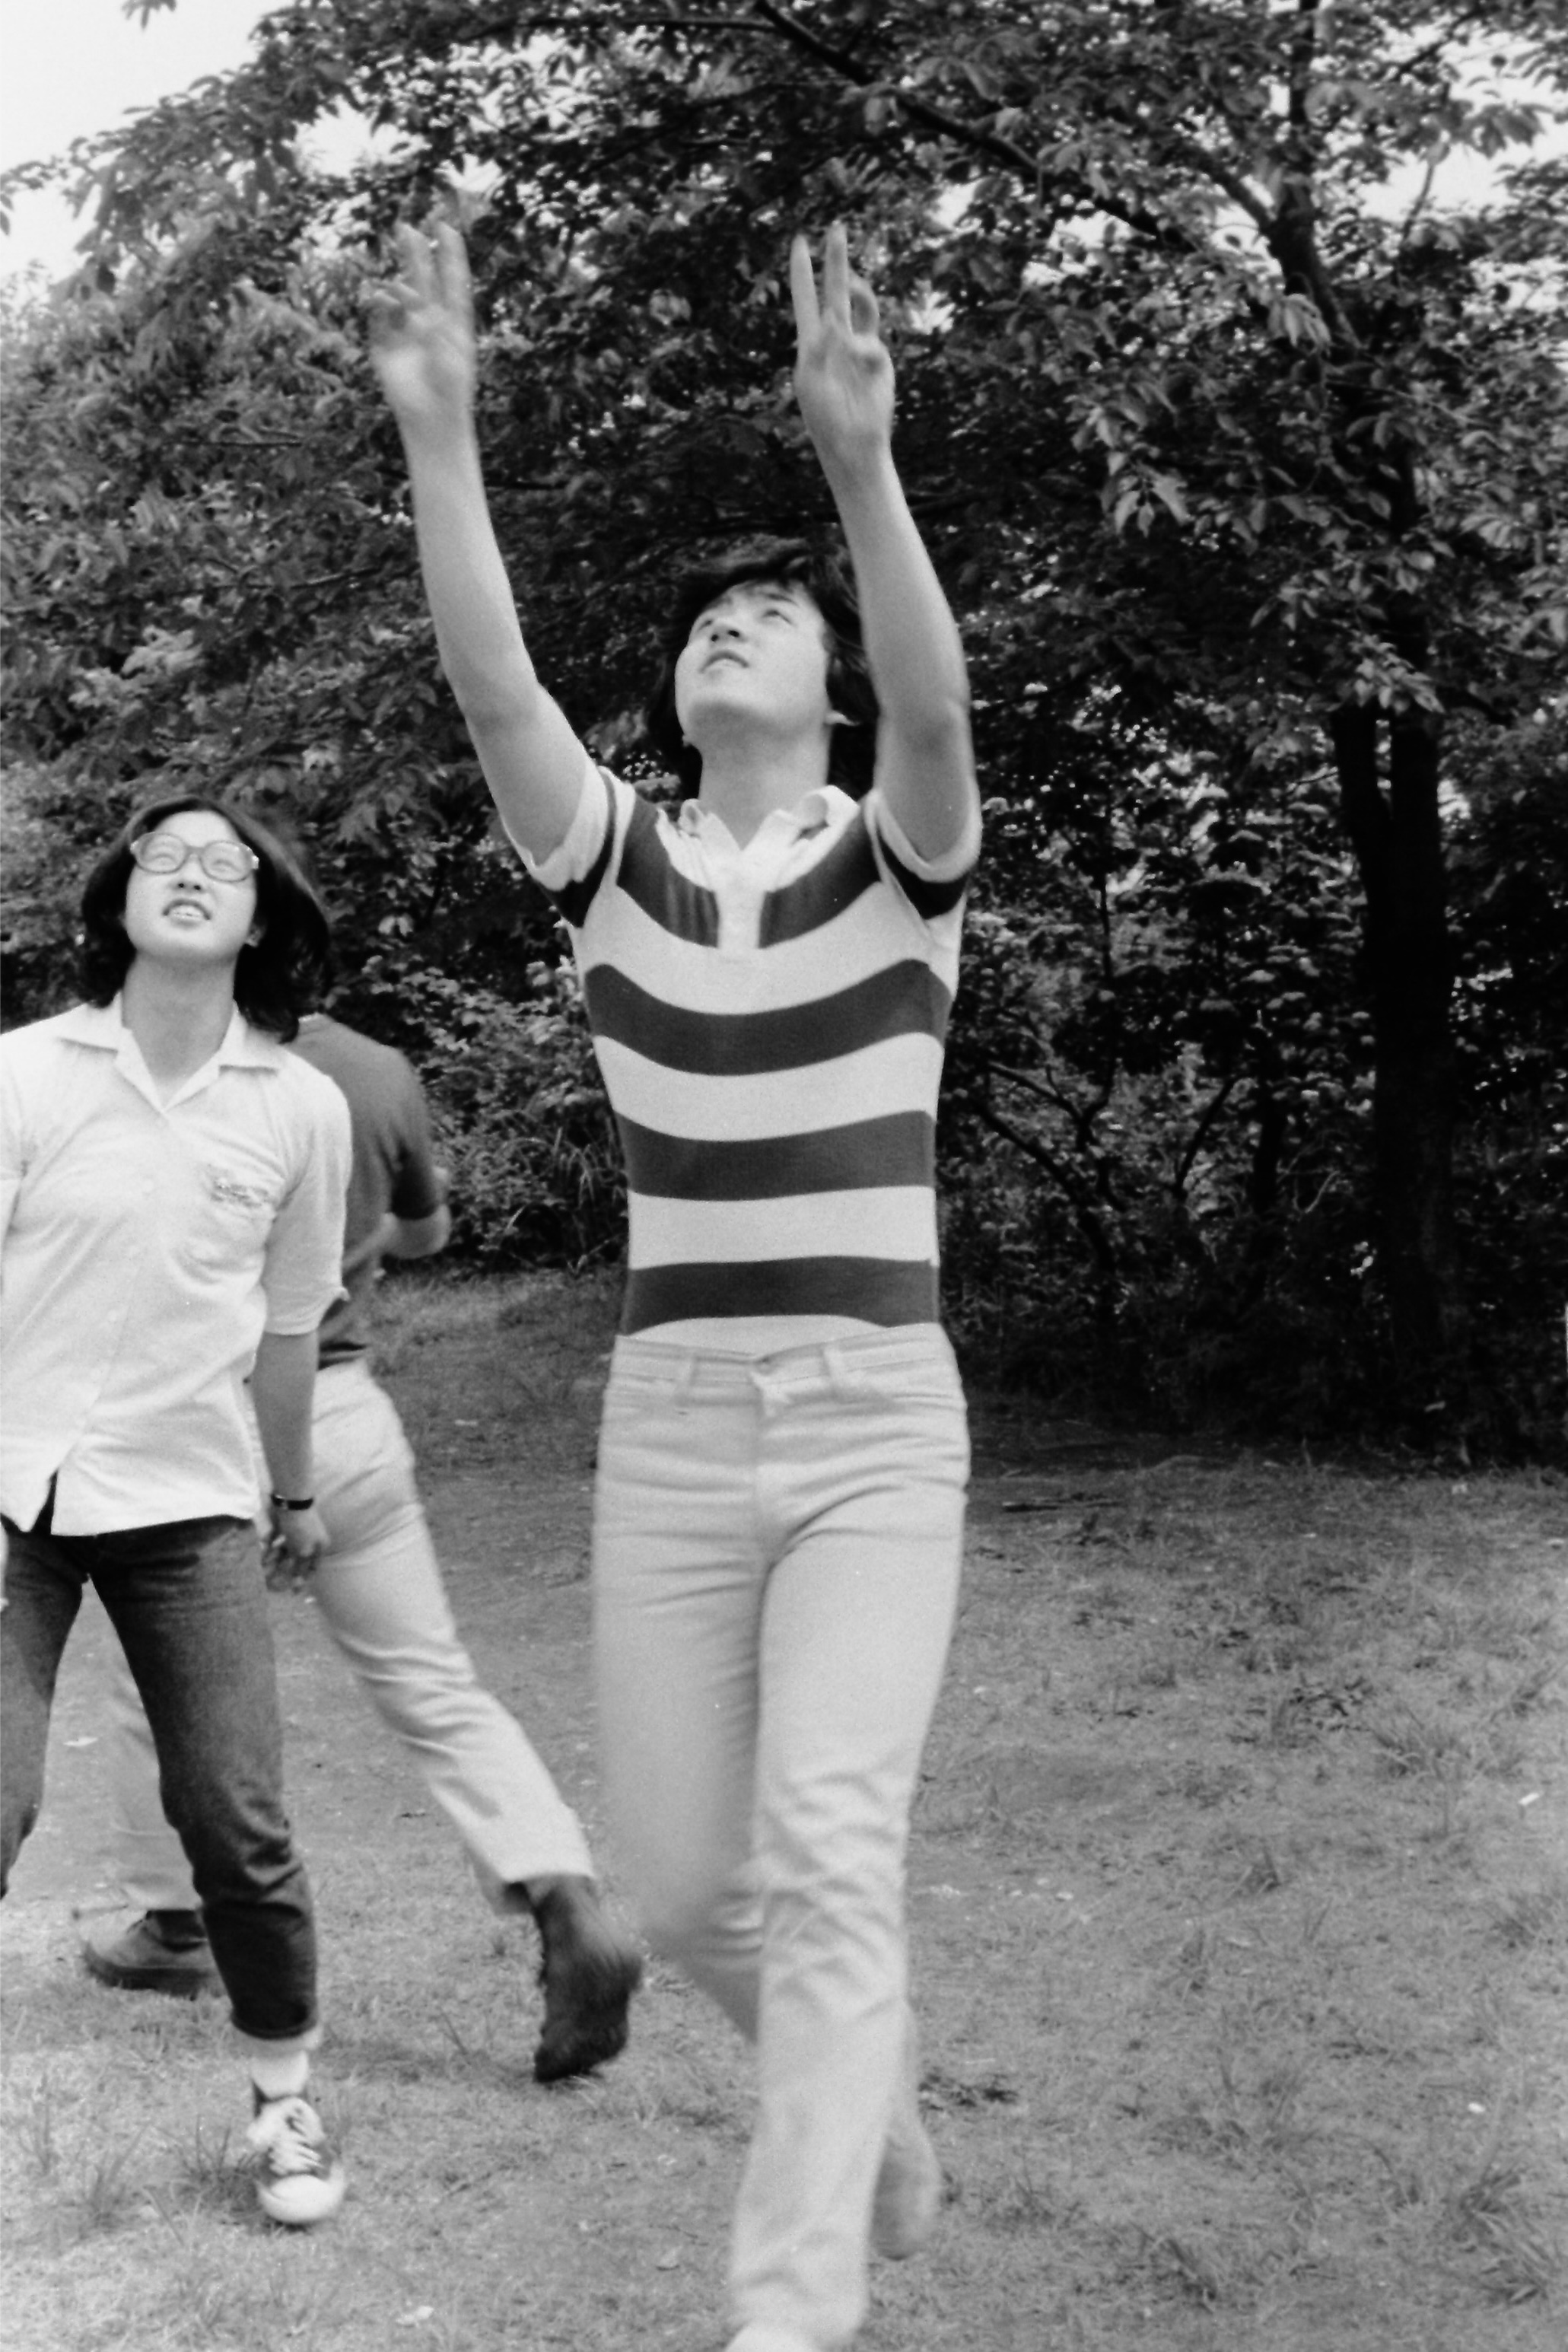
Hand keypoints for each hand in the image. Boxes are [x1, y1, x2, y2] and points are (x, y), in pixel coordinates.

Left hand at [264, 1502, 328, 1593]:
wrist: (291, 1499)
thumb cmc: (300, 1527)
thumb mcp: (301, 1551)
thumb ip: (300, 1568)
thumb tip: (299, 1584)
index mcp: (319, 1546)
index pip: (312, 1568)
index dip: (303, 1580)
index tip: (292, 1593)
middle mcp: (310, 1539)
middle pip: (296, 1559)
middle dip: (282, 1569)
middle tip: (269, 1580)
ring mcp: (298, 1530)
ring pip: (285, 1548)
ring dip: (274, 1557)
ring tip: (262, 1565)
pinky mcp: (285, 1523)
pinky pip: (277, 1537)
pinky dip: (270, 1542)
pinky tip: (262, 1546)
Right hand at [369, 220, 477, 438]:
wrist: (431, 420)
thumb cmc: (450, 392)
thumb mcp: (450, 358)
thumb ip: (437, 330)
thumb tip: (419, 307)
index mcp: (453, 321)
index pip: (453, 281)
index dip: (450, 254)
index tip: (446, 227)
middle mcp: (429, 321)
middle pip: (422, 280)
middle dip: (415, 254)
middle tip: (406, 227)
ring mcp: (407, 331)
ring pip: (397, 296)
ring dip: (395, 290)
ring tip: (392, 294)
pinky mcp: (386, 343)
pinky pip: (379, 315)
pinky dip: (378, 304)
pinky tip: (379, 300)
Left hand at [789, 224, 895, 484]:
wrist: (852, 443)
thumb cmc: (824, 417)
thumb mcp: (810, 378)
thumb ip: (818, 344)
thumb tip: (833, 317)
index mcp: (811, 342)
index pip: (805, 299)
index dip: (802, 271)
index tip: (800, 242)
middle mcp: (835, 339)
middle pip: (835, 291)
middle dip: (835, 260)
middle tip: (836, 226)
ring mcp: (859, 347)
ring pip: (862, 305)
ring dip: (857, 290)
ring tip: (847, 282)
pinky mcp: (879, 360)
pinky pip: (871, 342)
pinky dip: (860, 349)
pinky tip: (855, 361)